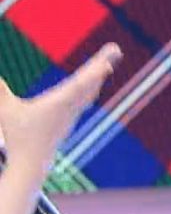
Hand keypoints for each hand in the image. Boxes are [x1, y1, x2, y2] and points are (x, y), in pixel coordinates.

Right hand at [0, 43, 119, 168]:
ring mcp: (71, 114)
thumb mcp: (6, 113)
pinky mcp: (69, 120)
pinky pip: (84, 100)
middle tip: (115, 49)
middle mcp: (70, 108)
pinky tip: (95, 85)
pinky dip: (91, 88)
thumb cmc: (18, 137)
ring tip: (107, 63)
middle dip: (101, 65)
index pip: (79, 84)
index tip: (107, 63)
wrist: (32, 164)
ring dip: (97, 76)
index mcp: (58, 104)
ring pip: (88, 91)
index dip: (93, 72)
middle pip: (89, 82)